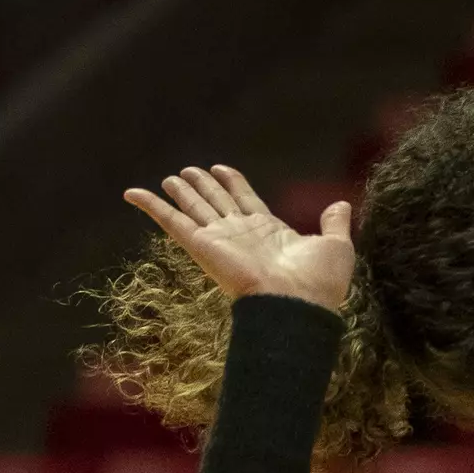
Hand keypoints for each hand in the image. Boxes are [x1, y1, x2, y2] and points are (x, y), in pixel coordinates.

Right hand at [124, 165, 353, 312]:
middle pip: (218, 202)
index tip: (222, 168)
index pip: (247, 201)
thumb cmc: (320, 282)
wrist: (298, 304)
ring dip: (182, 192)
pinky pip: (170, 221)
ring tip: (171, 177)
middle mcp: (242, 234)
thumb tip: (341, 204)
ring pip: (195, 207)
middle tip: (189, 171)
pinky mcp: (201, 245)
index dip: (234, 183)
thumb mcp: (336, 245)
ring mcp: (220, 239)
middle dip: (204, 186)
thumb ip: (335, 223)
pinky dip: (150, 206)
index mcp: (270, 232)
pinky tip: (132, 193)